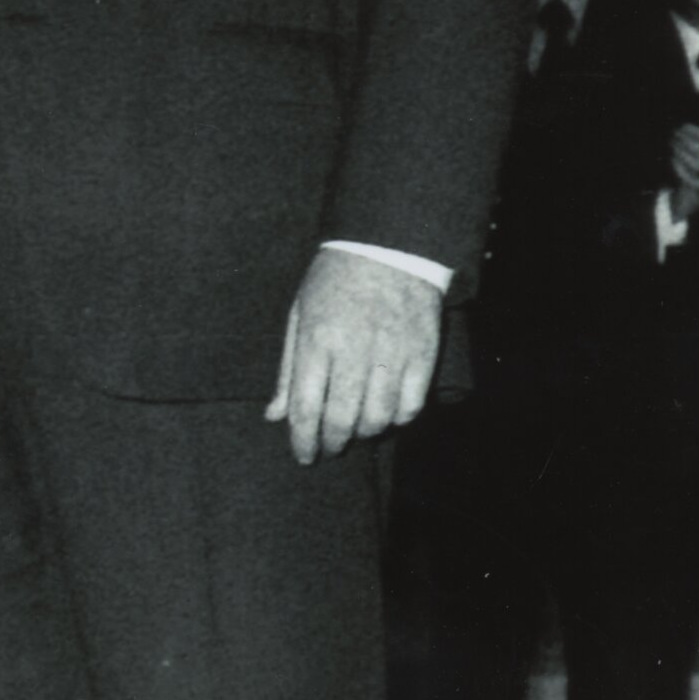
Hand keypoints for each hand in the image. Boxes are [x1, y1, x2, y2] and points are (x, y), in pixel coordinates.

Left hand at [269, 248, 443, 463]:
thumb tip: (275, 416)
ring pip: (378, 418)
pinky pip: (411, 405)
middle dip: (332, 443)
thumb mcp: (299, 315)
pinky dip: (397, 418)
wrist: (388, 245)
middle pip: (342, 419)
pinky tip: (386, 413)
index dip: (302, 440)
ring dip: (364, 433)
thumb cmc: (334, 281)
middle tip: (329, 448)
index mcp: (317, 340)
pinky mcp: (423, 353)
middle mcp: (354, 350)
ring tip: (356, 429)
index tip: (303, 455)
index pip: (305, 408)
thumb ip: (287, 369)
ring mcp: (392, 352)